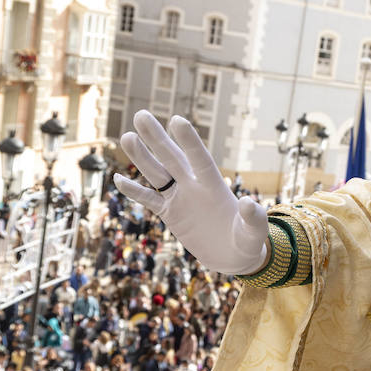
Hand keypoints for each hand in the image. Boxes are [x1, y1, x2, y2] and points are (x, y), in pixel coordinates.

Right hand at [114, 111, 269, 274]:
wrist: (232, 256)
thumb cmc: (247, 242)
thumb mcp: (254, 233)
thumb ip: (253, 219)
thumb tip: (248, 203)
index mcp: (215, 186)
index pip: (199, 159)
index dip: (189, 142)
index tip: (176, 120)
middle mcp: (194, 186)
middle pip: (172, 158)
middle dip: (157, 138)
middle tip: (140, 114)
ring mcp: (180, 198)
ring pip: (157, 174)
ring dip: (141, 157)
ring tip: (126, 137)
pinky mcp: (170, 213)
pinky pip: (149, 200)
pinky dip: (134, 191)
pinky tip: (117, 179)